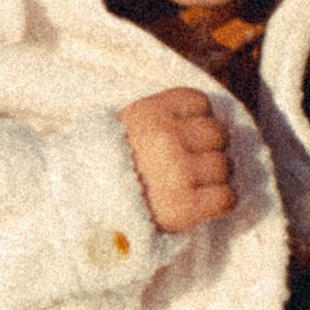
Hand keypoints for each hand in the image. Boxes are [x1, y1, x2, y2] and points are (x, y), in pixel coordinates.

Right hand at [119, 87, 235, 233]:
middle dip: (207, 148)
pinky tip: (203, 203)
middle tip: (187, 163)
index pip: (200, 102)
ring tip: (190, 185)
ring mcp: (177, 172)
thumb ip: (160, 116)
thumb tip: (206, 121)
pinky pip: (227, 197)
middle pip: (217, 134)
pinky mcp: (185, 207)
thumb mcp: (126, 125)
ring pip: (224, 166)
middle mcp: (166, 138)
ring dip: (213, 177)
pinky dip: (221, 201)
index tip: (182, 134)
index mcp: (150, 112)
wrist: (82, 205)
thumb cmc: (108, 166)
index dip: (196, 119)